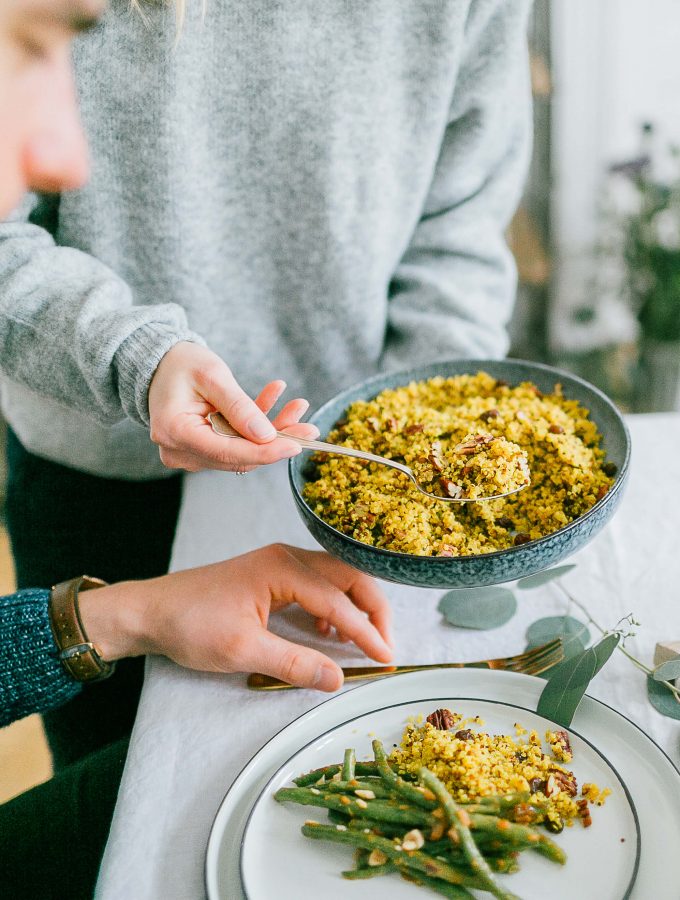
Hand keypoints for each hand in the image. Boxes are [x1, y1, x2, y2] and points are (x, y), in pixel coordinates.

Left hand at [79, 545, 393, 690]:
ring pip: (335, 577)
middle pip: (347, 575)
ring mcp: (279, 562)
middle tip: (385, 644)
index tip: (386, 657)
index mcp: (281, 568)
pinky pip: (318, 583)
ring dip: (355, 605)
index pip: (338, 600)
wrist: (152, 611)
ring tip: (364, 640)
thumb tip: (337, 678)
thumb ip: (293, 663)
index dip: (366, 630)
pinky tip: (328, 633)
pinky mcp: (272, 573)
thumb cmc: (191, 624)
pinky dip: (334, 605)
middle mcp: (286, 557)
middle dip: (372, 608)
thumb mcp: (242, 650)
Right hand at [148, 341, 318, 471]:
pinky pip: (236, 443)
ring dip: (272, 432)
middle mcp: (180, 450)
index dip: (266, 452)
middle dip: (277, 441)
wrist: (159, 363)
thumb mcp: (212, 376)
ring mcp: (190, 453)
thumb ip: (239, 407)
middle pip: (238, 456)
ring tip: (298, 407)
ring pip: (242, 451)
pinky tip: (275, 399)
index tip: (298, 445)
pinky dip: (257, 426)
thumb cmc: (180, 364)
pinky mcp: (202, 449)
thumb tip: (267, 436)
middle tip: (310, 427)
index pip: (228, 453)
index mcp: (176, 432)